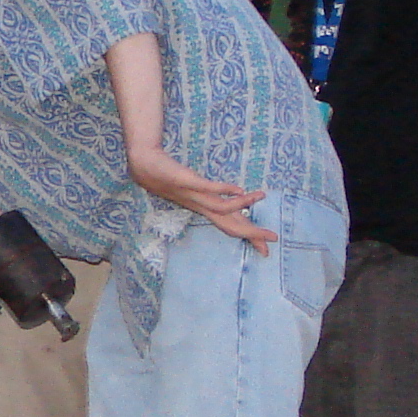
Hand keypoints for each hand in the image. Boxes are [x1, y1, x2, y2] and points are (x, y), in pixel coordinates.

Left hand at [126, 145, 278, 253]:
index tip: (265, 250)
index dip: (248, 238)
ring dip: (243, 206)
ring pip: (222, 209)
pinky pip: (209, 189)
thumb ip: (212, 195)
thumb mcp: (194, 190)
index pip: (229, 228)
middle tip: (272, 239)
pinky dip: (225, 191)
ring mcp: (194, 195)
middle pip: (229, 225)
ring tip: (262, 198)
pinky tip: (240, 190)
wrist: (145, 166)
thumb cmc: (169, 178)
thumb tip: (232, 199)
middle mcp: (200, 206)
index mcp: (203, 210)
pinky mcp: (188, 182)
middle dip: (251, 233)